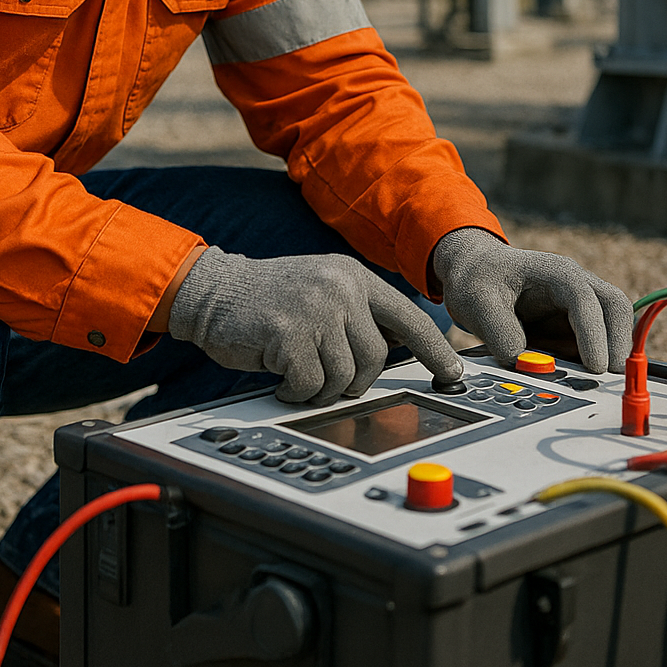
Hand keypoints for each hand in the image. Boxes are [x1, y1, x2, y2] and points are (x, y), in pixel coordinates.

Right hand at [168, 246, 463, 404]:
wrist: (213, 291)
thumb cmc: (267, 303)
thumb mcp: (321, 293)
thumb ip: (357, 315)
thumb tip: (395, 354)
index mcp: (352, 276)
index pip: (408, 317)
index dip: (435, 349)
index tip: (453, 373)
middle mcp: (340, 286)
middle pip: (375, 359)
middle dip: (352, 380)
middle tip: (321, 374)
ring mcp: (315, 306)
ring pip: (344, 376)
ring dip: (319, 387)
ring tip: (296, 370)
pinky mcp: (289, 331)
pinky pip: (310, 384)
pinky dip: (294, 390)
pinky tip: (278, 373)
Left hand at [432, 227, 632, 373]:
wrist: (476, 273)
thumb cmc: (479, 279)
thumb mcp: (476, 302)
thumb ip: (500, 332)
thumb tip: (525, 363)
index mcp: (556, 272)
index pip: (585, 300)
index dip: (593, 334)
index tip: (595, 367)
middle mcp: (576, 286)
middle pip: (614, 308)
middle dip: (619, 344)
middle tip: (612, 382)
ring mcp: (579, 306)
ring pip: (612, 327)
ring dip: (611, 356)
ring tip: (599, 388)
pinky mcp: (574, 327)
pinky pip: (594, 345)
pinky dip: (593, 364)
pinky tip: (581, 384)